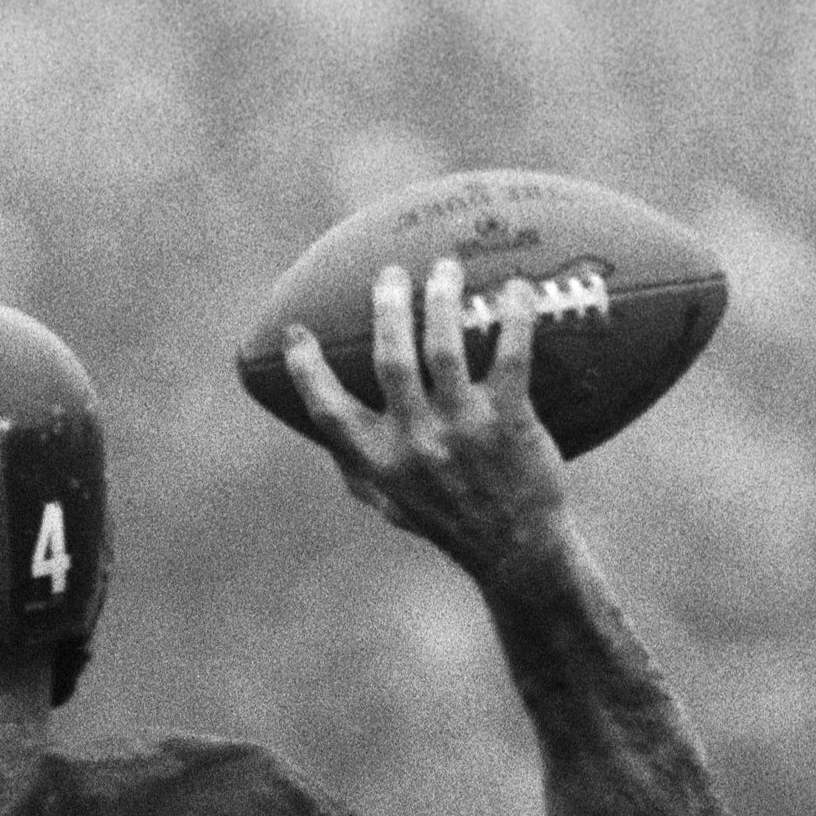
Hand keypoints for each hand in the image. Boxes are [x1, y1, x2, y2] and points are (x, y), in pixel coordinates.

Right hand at [283, 257, 572, 585]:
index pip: (328, 409)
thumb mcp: (386, 502)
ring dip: (442, 299)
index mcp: (376, 461)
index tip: (296, 333)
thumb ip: (356, 462)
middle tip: (391, 274)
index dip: (307, 369)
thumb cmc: (445, 519)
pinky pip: (511, 355)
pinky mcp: (508, 421)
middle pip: (391, 360)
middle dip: (388, 307)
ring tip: (445, 268)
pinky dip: (515, 316)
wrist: (512, 547)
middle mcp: (413, 442)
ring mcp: (461, 429)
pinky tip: (519, 288)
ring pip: (444, 348)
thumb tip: (323, 422)